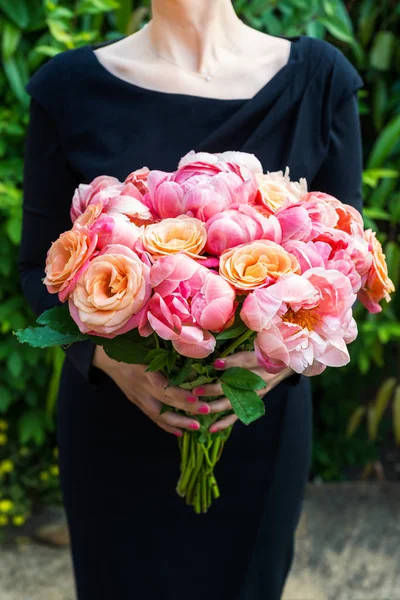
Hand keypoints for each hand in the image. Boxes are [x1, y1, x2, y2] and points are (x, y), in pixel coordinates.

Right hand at [92, 345, 213, 436]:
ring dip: (179, 422)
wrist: (105, 358)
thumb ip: (164, 351)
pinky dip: (166, 426)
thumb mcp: (144, 346)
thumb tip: (193, 352)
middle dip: (187, 408)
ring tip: (196, 426)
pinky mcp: (136, 402)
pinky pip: (152, 417)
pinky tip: (180, 433)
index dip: (178, 394)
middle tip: (207, 410)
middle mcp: (141, 387)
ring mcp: (138, 397)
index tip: (195, 397)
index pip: (162, 386)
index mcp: (143, 371)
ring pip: (159, 415)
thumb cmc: (128, 346)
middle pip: (165, 402)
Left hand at [190, 351, 293, 433]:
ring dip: (216, 407)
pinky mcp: (253, 403)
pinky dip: (225, 422)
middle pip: (236, 387)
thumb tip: (216, 362)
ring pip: (234, 403)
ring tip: (199, 409)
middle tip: (196, 391)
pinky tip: (211, 428)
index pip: (246, 363)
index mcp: (262, 365)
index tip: (215, 363)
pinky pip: (238, 415)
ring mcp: (255, 395)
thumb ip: (237, 356)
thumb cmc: (267, 355)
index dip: (231, 363)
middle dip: (215, 390)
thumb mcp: (257, 350)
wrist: (285, 366)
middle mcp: (259, 382)